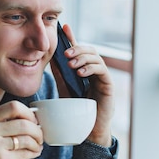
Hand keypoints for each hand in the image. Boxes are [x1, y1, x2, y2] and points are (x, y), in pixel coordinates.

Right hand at [0, 101, 42, 158]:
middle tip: (39, 135)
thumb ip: (2, 122)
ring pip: (27, 139)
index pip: (14, 107)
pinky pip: (25, 153)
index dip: (28, 113)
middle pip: (24, 123)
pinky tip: (34, 152)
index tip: (33, 121)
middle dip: (37, 130)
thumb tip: (31, 119)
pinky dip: (34, 153)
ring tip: (37, 146)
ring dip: (37, 143)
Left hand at [50, 23, 113, 146]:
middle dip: (77, 48)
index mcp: (84, 70)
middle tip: (65, 53)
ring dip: (82, 57)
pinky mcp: (108, 85)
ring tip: (71, 64)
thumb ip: (60, 74)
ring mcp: (102, 77)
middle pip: (89, 51)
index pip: (79, 50)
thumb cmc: (76, 112)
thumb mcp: (64, 89)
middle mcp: (94, 71)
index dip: (72, 38)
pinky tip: (80, 72)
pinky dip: (90, 68)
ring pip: (96, 58)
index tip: (64, 27)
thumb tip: (50, 57)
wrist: (87, 131)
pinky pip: (101, 70)